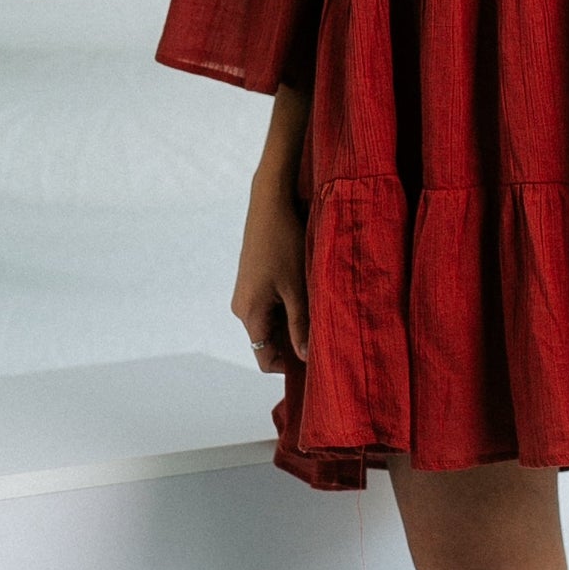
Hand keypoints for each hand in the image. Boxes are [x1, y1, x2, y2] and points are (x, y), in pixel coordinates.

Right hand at [232, 170, 309, 368]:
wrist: (270, 203)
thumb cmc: (284, 243)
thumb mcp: (298, 288)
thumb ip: (300, 325)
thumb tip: (305, 357)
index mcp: (249, 313)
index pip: (265, 358)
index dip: (289, 366)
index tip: (316, 362)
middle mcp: (242, 308)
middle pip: (269, 341)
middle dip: (294, 344)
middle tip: (325, 338)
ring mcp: (246, 294)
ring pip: (272, 323)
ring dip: (294, 324)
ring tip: (320, 314)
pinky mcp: (253, 282)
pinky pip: (271, 306)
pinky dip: (289, 308)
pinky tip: (310, 296)